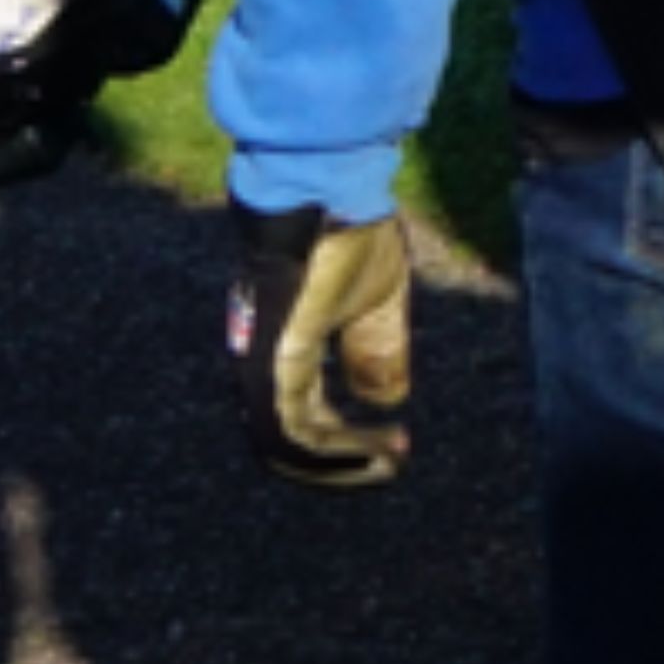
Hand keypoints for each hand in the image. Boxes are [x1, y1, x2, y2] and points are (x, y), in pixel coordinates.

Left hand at [228, 205, 416, 485]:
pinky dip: (334, 449)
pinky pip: (293, 430)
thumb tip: (385, 400)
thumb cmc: (350, 240)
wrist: (330, 199)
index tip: (399, 443)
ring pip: (291, 446)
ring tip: (389, 460)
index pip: (306, 420)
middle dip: (345, 463)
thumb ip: (377, 351)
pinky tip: (372, 448)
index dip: (350, 441)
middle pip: (293, 443)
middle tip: (394, 463)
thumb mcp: (377, 304)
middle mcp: (266, 367)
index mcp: (286, 354)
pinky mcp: (276, 363)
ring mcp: (265, 368)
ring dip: (343, 463)